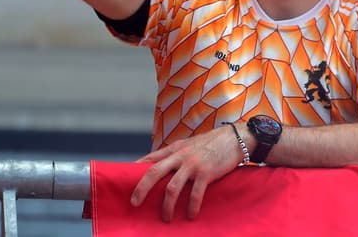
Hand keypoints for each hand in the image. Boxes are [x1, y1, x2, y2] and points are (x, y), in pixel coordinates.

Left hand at [130, 126, 247, 220]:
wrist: (234, 138)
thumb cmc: (210, 143)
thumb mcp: (188, 144)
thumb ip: (173, 155)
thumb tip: (158, 167)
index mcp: (174, 149)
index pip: (149, 158)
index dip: (135, 169)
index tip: (123, 181)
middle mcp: (180, 156)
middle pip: (154, 172)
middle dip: (142, 189)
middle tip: (134, 203)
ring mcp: (193, 164)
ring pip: (172, 188)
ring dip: (167, 206)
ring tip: (165, 218)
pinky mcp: (206, 173)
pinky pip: (195, 194)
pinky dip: (191, 207)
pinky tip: (190, 215)